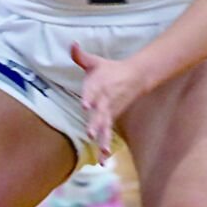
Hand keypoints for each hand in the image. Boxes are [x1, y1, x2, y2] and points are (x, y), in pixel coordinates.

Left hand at [72, 42, 148, 159]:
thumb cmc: (110, 70)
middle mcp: (105, 101)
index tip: (86, 105)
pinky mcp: (111, 120)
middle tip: (91, 132)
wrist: (134, 77)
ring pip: (106, 128)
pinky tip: (102, 162)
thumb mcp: (95, 61)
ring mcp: (109, 113)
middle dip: (96, 123)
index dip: (90, 98)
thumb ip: (80, 55)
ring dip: (103, 140)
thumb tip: (71, 43)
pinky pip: (108, 136)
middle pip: (101, 113)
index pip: (94, 92)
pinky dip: (105, 149)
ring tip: (101, 152)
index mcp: (99, 86)